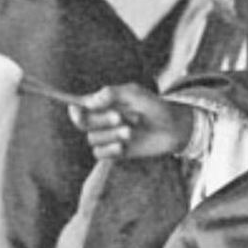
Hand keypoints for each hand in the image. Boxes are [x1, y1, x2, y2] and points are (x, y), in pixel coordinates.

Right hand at [68, 83, 193, 158]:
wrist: (173, 128)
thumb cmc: (155, 107)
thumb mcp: (136, 94)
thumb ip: (113, 93)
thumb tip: (90, 100)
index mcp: (104, 103)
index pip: (80, 107)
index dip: (74, 109)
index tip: (76, 110)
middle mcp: (102, 120)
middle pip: (83, 123)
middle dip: (100, 120)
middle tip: (120, 117)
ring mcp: (108, 136)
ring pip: (93, 139)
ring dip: (111, 135)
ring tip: (131, 131)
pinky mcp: (115, 152)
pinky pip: (99, 153)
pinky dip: (110, 150)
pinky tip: (123, 146)